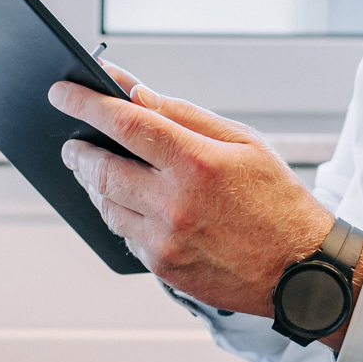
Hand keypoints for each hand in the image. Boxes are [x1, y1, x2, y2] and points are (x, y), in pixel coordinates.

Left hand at [47, 63, 335, 316]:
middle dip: (78, 149)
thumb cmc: (277, 199)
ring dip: (93, 183)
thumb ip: (185, 115)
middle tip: (70, 141)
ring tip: (95, 169)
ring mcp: (165, 239)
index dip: (85, 103)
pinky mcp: (163, 267)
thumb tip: (136, 93)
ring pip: (105, 204)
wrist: (302, 269)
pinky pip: (123, 235)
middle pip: (102, 167)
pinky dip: (119, 214)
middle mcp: (174, 201)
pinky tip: (127, 203)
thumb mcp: (244, 141)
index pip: (124, 122)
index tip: (61, 92)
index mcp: (196, 161)